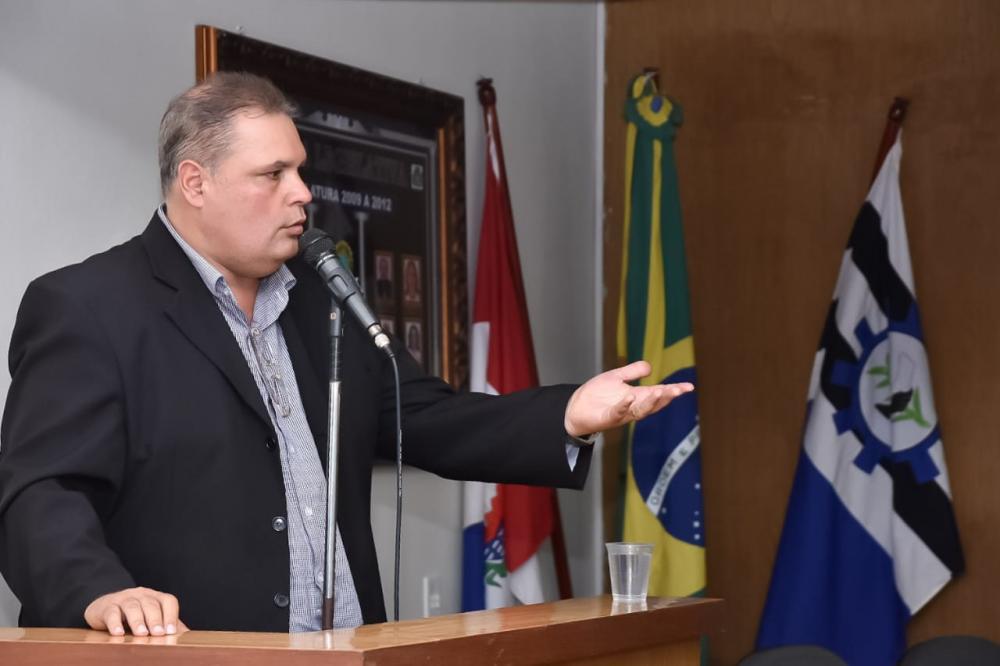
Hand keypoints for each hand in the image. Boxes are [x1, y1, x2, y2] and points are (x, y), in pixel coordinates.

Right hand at [84, 587, 186, 635]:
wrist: (103, 608)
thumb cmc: (133, 617)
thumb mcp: (151, 618)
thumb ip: (168, 626)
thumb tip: (187, 638)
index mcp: (155, 597)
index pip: (168, 601)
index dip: (171, 615)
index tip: (172, 631)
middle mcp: (141, 595)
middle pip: (151, 604)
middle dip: (156, 619)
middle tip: (158, 634)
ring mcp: (123, 599)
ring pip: (132, 606)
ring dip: (138, 621)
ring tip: (141, 634)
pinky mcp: (106, 607)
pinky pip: (111, 612)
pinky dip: (115, 623)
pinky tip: (118, 633)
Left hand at [563, 360, 693, 437]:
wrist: (575, 408)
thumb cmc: (596, 395)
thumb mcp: (616, 378)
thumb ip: (632, 372)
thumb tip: (650, 367)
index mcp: (637, 397)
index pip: (659, 393)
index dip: (674, 391)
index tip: (689, 387)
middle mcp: (632, 407)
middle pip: (654, 404)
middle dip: (666, 397)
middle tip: (677, 390)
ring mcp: (621, 414)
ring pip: (640, 410)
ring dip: (650, 402)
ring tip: (660, 392)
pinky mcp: (608, 418)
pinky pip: (618, 412)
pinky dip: (624, 405)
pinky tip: (630, 396)